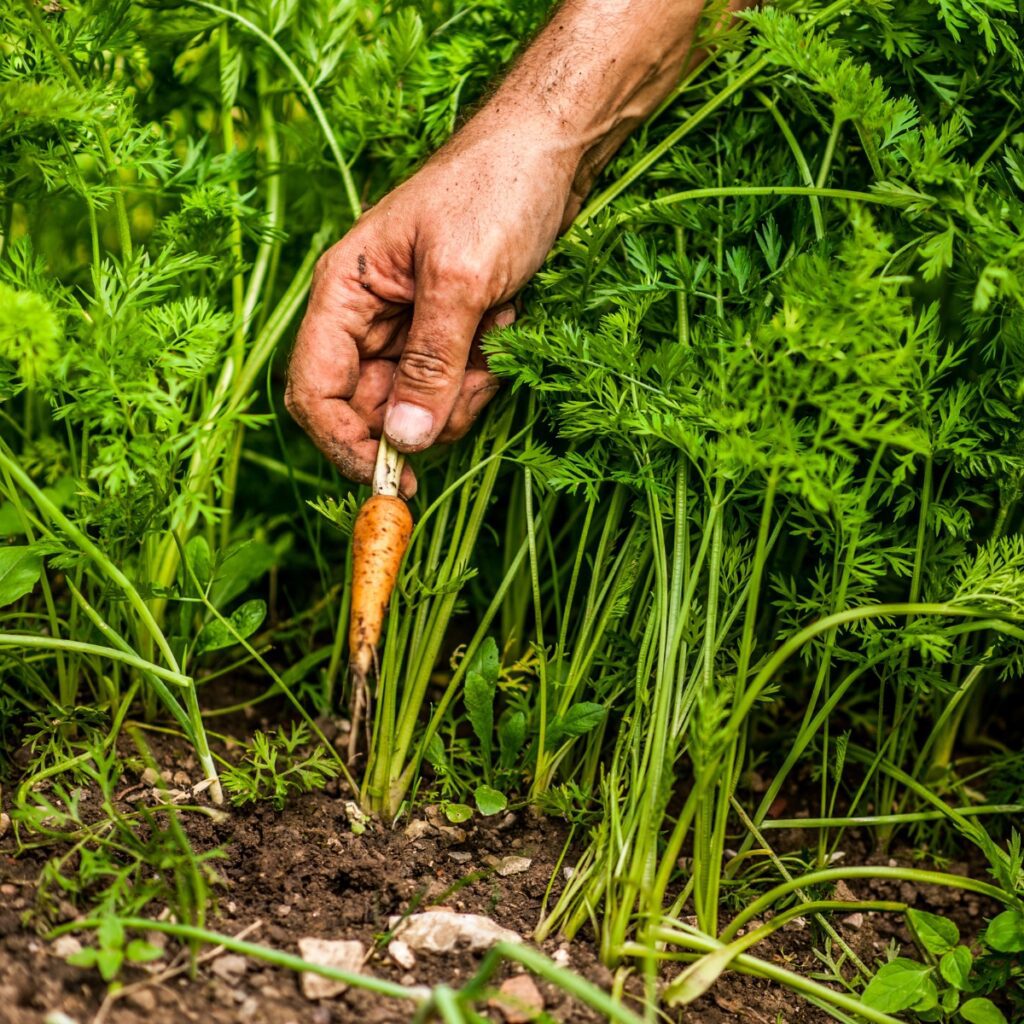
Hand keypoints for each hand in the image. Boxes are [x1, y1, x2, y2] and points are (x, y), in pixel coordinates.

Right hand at [286, 116, 578, 495]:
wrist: (550, 150)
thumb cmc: (495, 190)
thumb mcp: (461, 280)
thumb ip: (429, 364)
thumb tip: (403, 442)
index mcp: (345, 294)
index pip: (315, 390)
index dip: (343, 443)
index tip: (389, 479)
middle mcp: (368, 318)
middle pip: (371, 409)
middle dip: (425, 414)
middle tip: (473, 384)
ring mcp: (409, 328)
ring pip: (419, 405)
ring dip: (463, 391)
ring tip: (495, 336)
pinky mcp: (448, 334)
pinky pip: (455, 384)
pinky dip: (484, 371)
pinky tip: (505, 325)